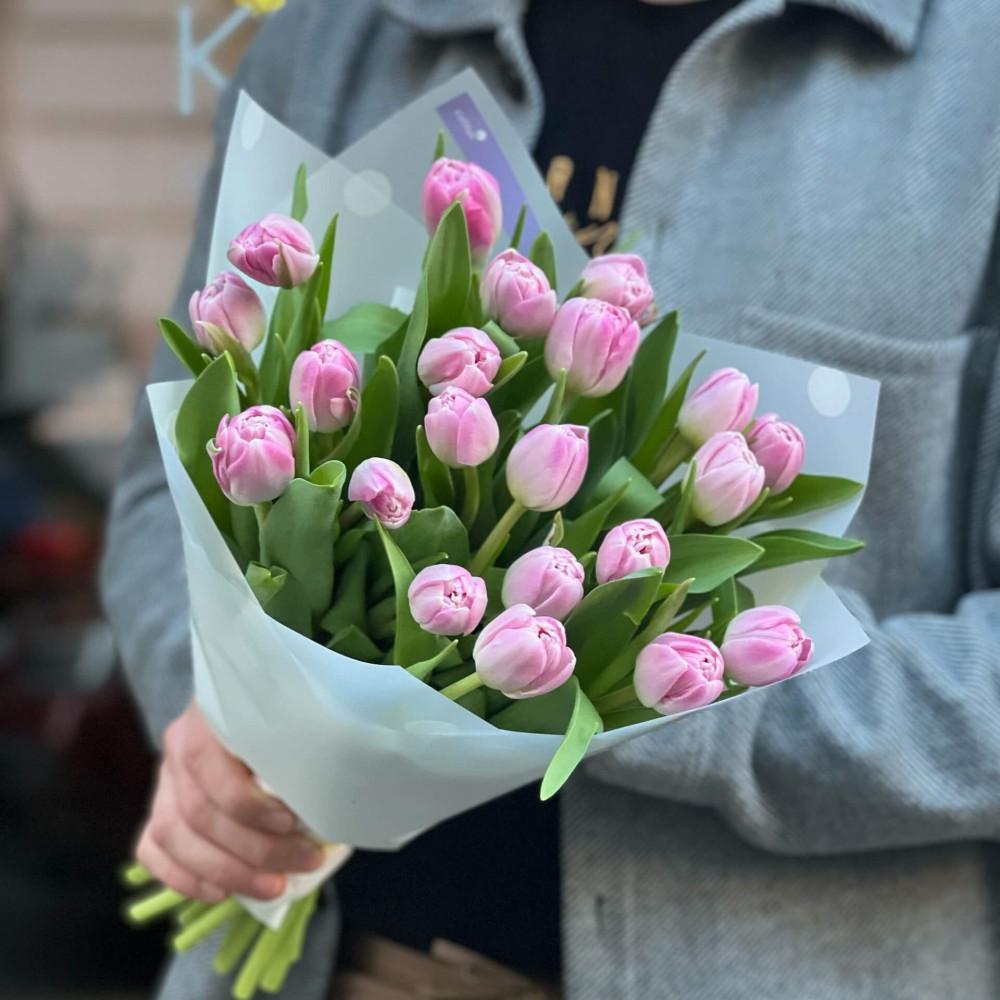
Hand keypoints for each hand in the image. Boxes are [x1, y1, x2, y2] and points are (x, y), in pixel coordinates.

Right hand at [136, 699, 323, 902]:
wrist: (260, 708)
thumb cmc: (285, 721)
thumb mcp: (293, 723)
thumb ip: (295, 756)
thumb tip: (320, 812)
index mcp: (210, 716)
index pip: (208, 764)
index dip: (247, 803)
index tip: (290, 822)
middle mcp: (179, 744)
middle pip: (199, 811)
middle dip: (253, 849)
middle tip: (302, 862)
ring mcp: (165, 777)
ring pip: (172, 835)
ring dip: (225, 871)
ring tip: (272, 887)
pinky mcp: (160, 806)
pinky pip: (152, 850)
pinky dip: (184, 877)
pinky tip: (222, 892)